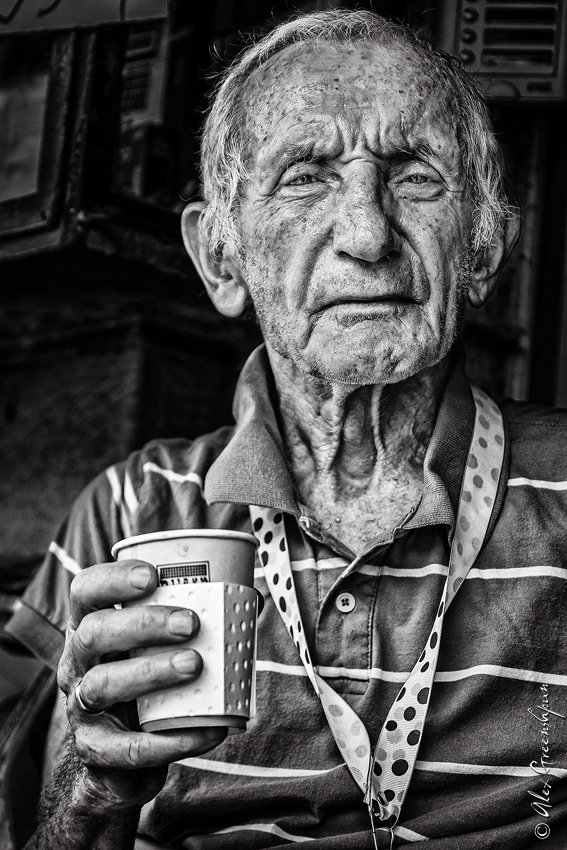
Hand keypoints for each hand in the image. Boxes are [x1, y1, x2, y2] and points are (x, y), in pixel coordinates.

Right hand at [57, 560, 226, 810]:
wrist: (122, 765)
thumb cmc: (148, 688)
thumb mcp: (154, 650)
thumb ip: (190, 623)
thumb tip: (253, 601)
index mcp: (91, 628)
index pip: (85, 592)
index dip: (112, 580)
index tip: (152, 576)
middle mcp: (76, 664)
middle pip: (93, 634)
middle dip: (143, 624)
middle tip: (189, 623)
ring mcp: (81, 709)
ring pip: (103, 684)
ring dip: (152, 672)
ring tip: (195, 665)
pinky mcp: (97, 751)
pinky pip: (131, 747)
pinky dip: (172, 740)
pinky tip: (208, 730)